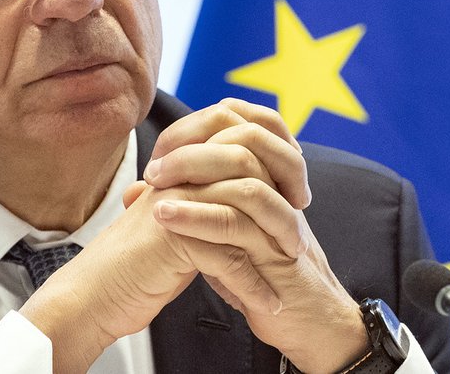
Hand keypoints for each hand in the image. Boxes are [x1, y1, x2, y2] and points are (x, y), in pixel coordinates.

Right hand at [20, 184, 285, 372]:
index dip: (273, 168)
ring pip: (243, 213)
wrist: (93, 296)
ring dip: (273, 247)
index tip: (291, 203)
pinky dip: (252, 285)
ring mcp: (177, 205)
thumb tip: (248, 196)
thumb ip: (208, 203)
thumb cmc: (136, 266)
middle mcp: (180, 178)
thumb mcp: (181, 226)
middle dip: (281, 207)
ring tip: (289, 275)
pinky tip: (267, 303)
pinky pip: (228, 257)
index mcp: (183, 168)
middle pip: (247, 169)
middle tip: (298, 239)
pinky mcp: (174, 239)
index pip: (239, 143)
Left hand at [134, 99, 368, 372]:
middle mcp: (281, 191)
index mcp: (272, 180)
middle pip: (244, 137)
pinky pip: (235, 222)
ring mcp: (280, 218)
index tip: (160, 151)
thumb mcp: (222, 237)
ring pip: (242, 174)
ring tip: (153, 186)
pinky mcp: (276, 251)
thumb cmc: (261, 282)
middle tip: (154, 166)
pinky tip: (164, 217)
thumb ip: (193, 208)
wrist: (308, 325)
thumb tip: (141, 193)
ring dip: (191, 173)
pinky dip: (196, 216)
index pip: (242, 124)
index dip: (197, 128)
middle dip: (192, 144)